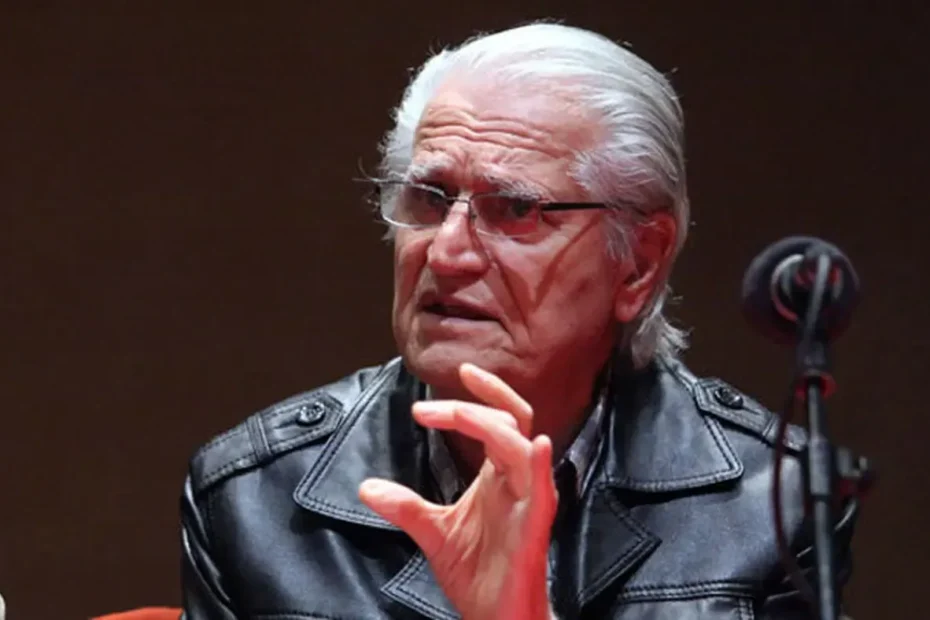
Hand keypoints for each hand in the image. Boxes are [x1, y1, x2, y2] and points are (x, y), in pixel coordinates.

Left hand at [359, 363, 558, 619]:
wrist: (493, 615)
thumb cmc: (476, 572)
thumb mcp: (432, 531)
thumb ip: (405, 506)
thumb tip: (367, 487)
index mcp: (498, 474)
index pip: (495, 418)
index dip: (471, 398)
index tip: (433, 394)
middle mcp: (517, 479)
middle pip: (511, 419)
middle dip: (474, 403)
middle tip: (426, 407)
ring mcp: (529, 499)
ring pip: (521, 446)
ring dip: (489, 424)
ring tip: (457, 413)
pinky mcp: (535, 526)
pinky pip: (544, 489)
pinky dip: (540, 464)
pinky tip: (536, 444)